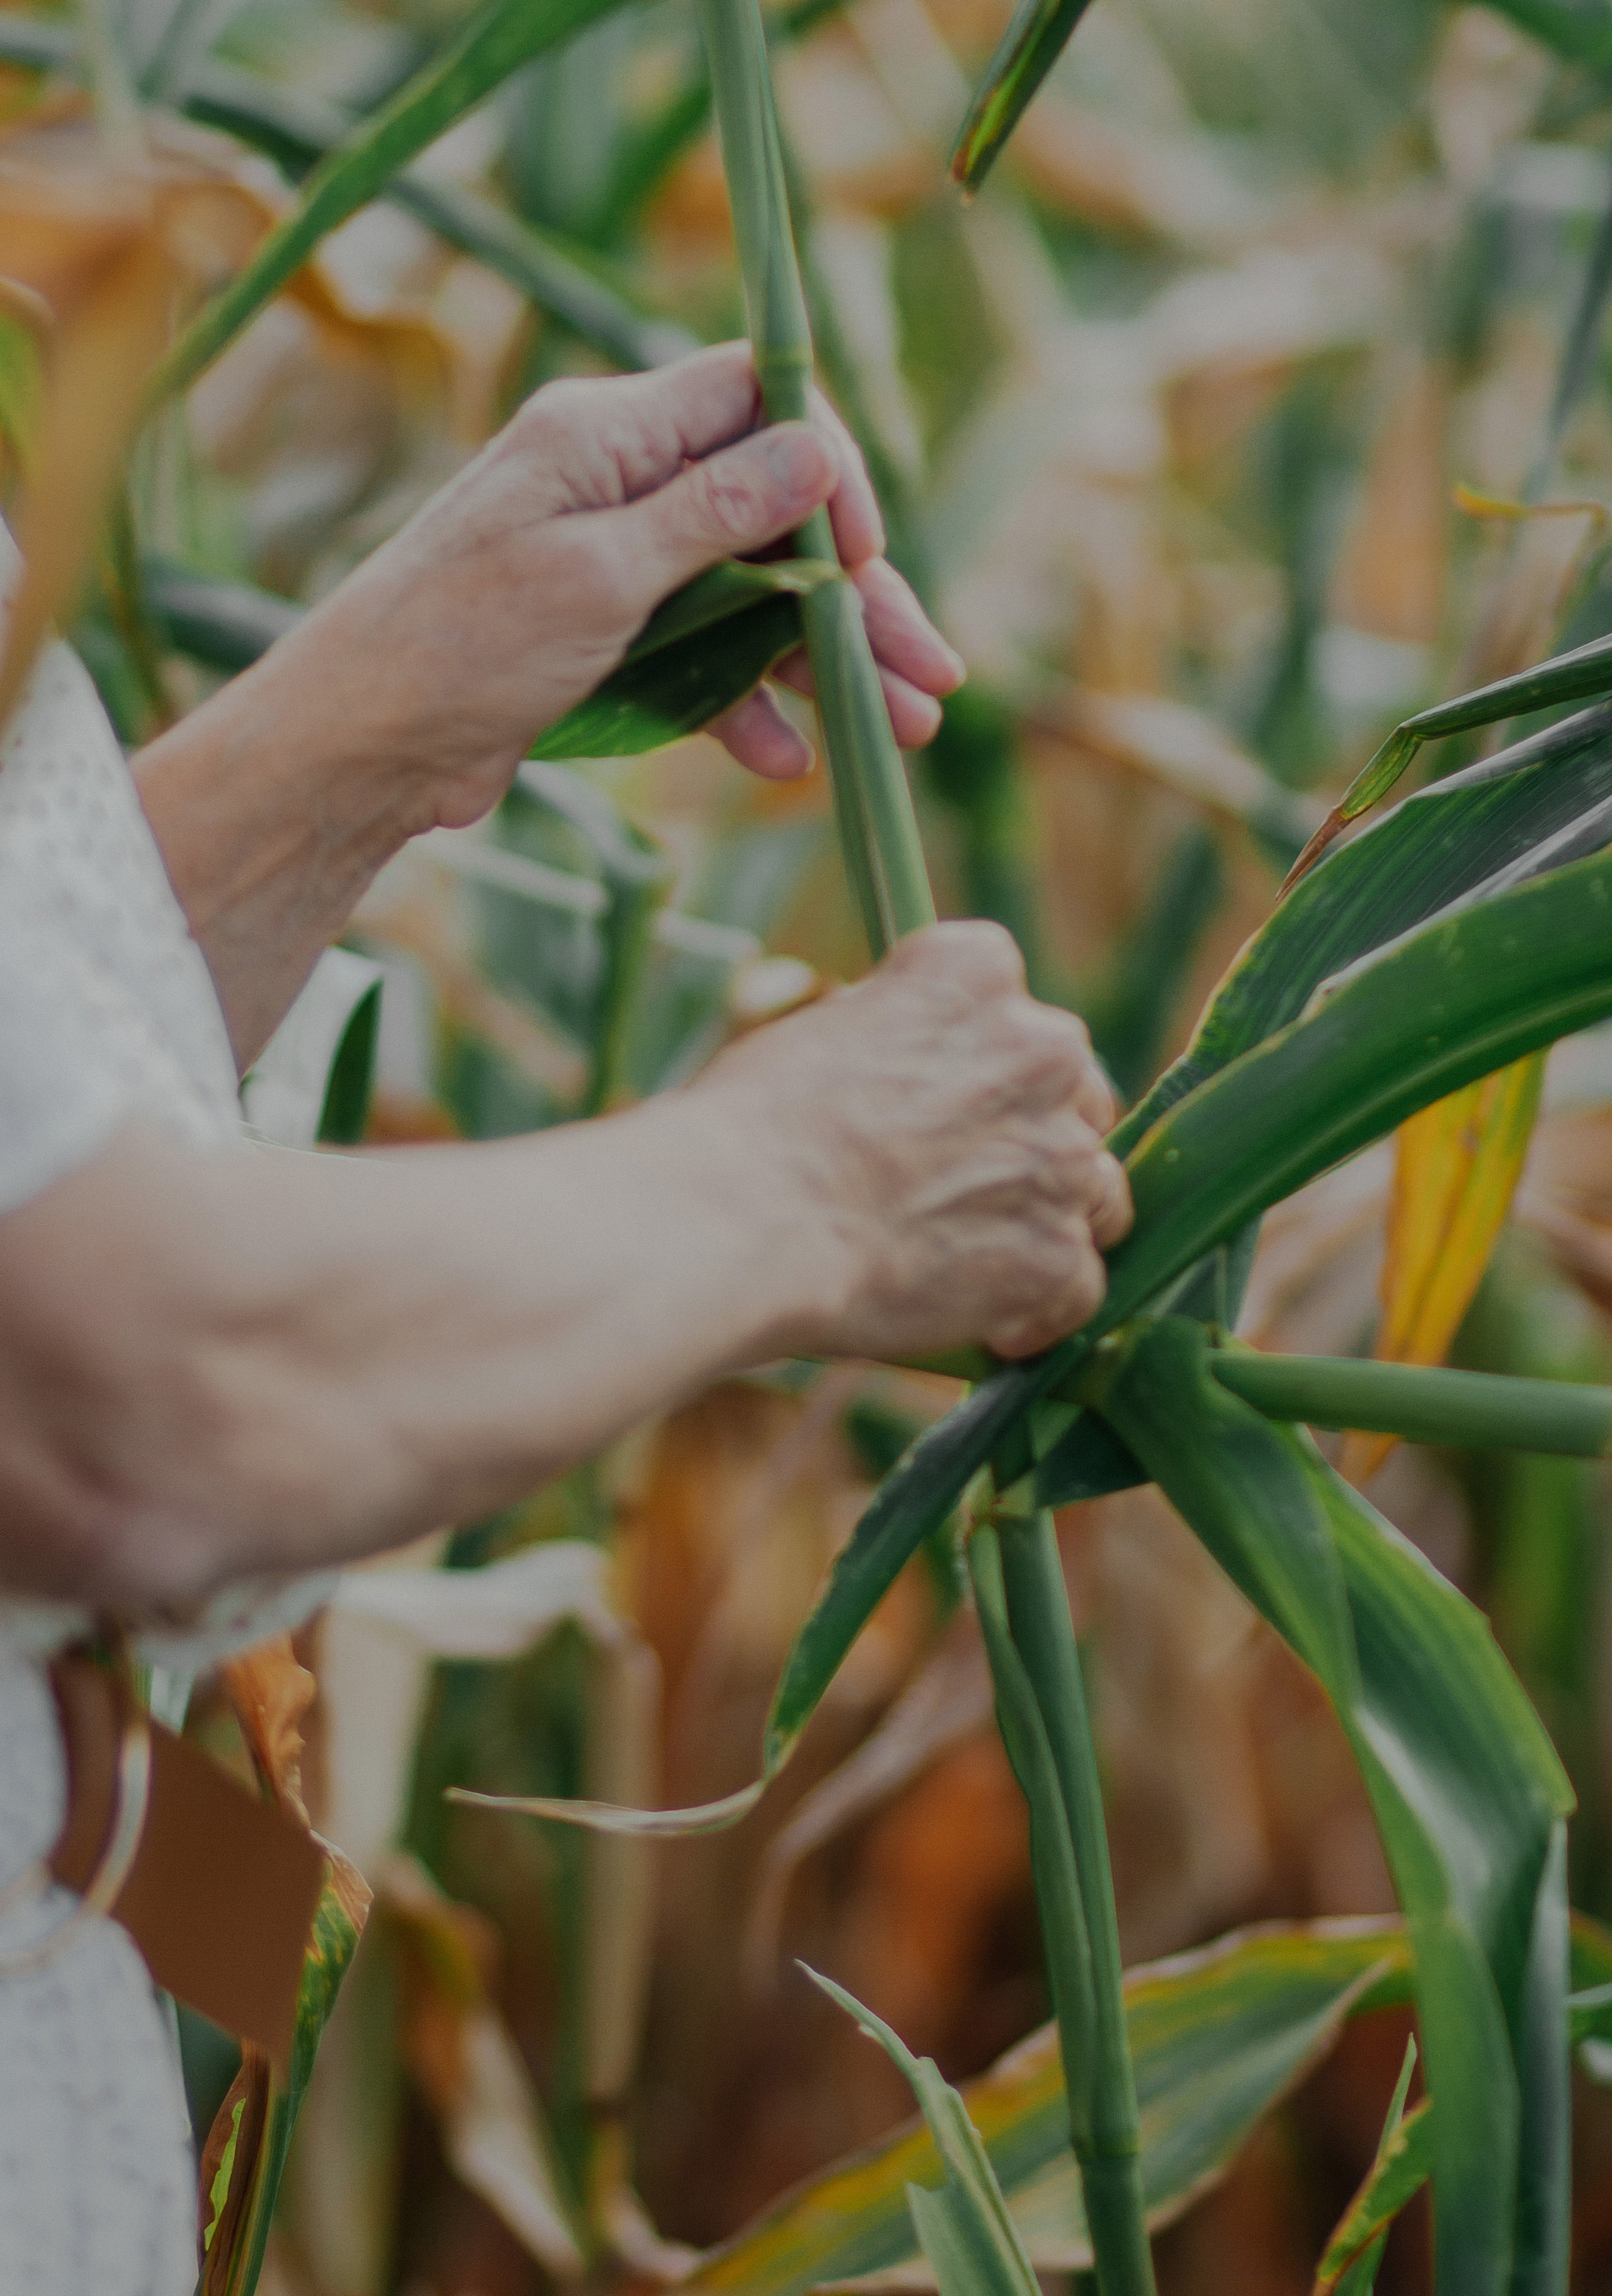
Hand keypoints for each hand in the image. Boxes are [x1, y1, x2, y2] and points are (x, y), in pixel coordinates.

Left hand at [279, 339, 962, 824]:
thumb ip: (714, 515)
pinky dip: (747, 705)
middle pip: (772, 516)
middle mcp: (616, 486)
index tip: (868, 557)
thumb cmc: (458, 644)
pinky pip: (701, 659)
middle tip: (932, 676)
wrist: (360, 746)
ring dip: (824, 664)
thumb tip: (815, 451)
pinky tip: (789, 761)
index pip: (755, 401)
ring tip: (901, 729)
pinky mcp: (601, 640)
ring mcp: (611, 564)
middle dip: (855, 598)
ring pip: (750, 597)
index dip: (829, 471)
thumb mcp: (599, 574)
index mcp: (606, 435)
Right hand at [695, 922, 1132, 1361]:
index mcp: (975, 971)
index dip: (980, 1063)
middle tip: (960, 1188)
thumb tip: (908, 1074)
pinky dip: (1039, 1314)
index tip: (941, 1100)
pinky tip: (988, 1329)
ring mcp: (1060, 1156)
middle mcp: (1041, 1048)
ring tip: (973, 1264)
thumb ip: (898, 1038)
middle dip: (1030, 1141)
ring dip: (1046, 1224)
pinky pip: (1079, 1289)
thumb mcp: (823, 1033)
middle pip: (1075, 1096)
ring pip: (1095, 1192)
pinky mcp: (1055, 1254)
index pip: (1011, 1003)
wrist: (739, 1222)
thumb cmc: (749, 1128)